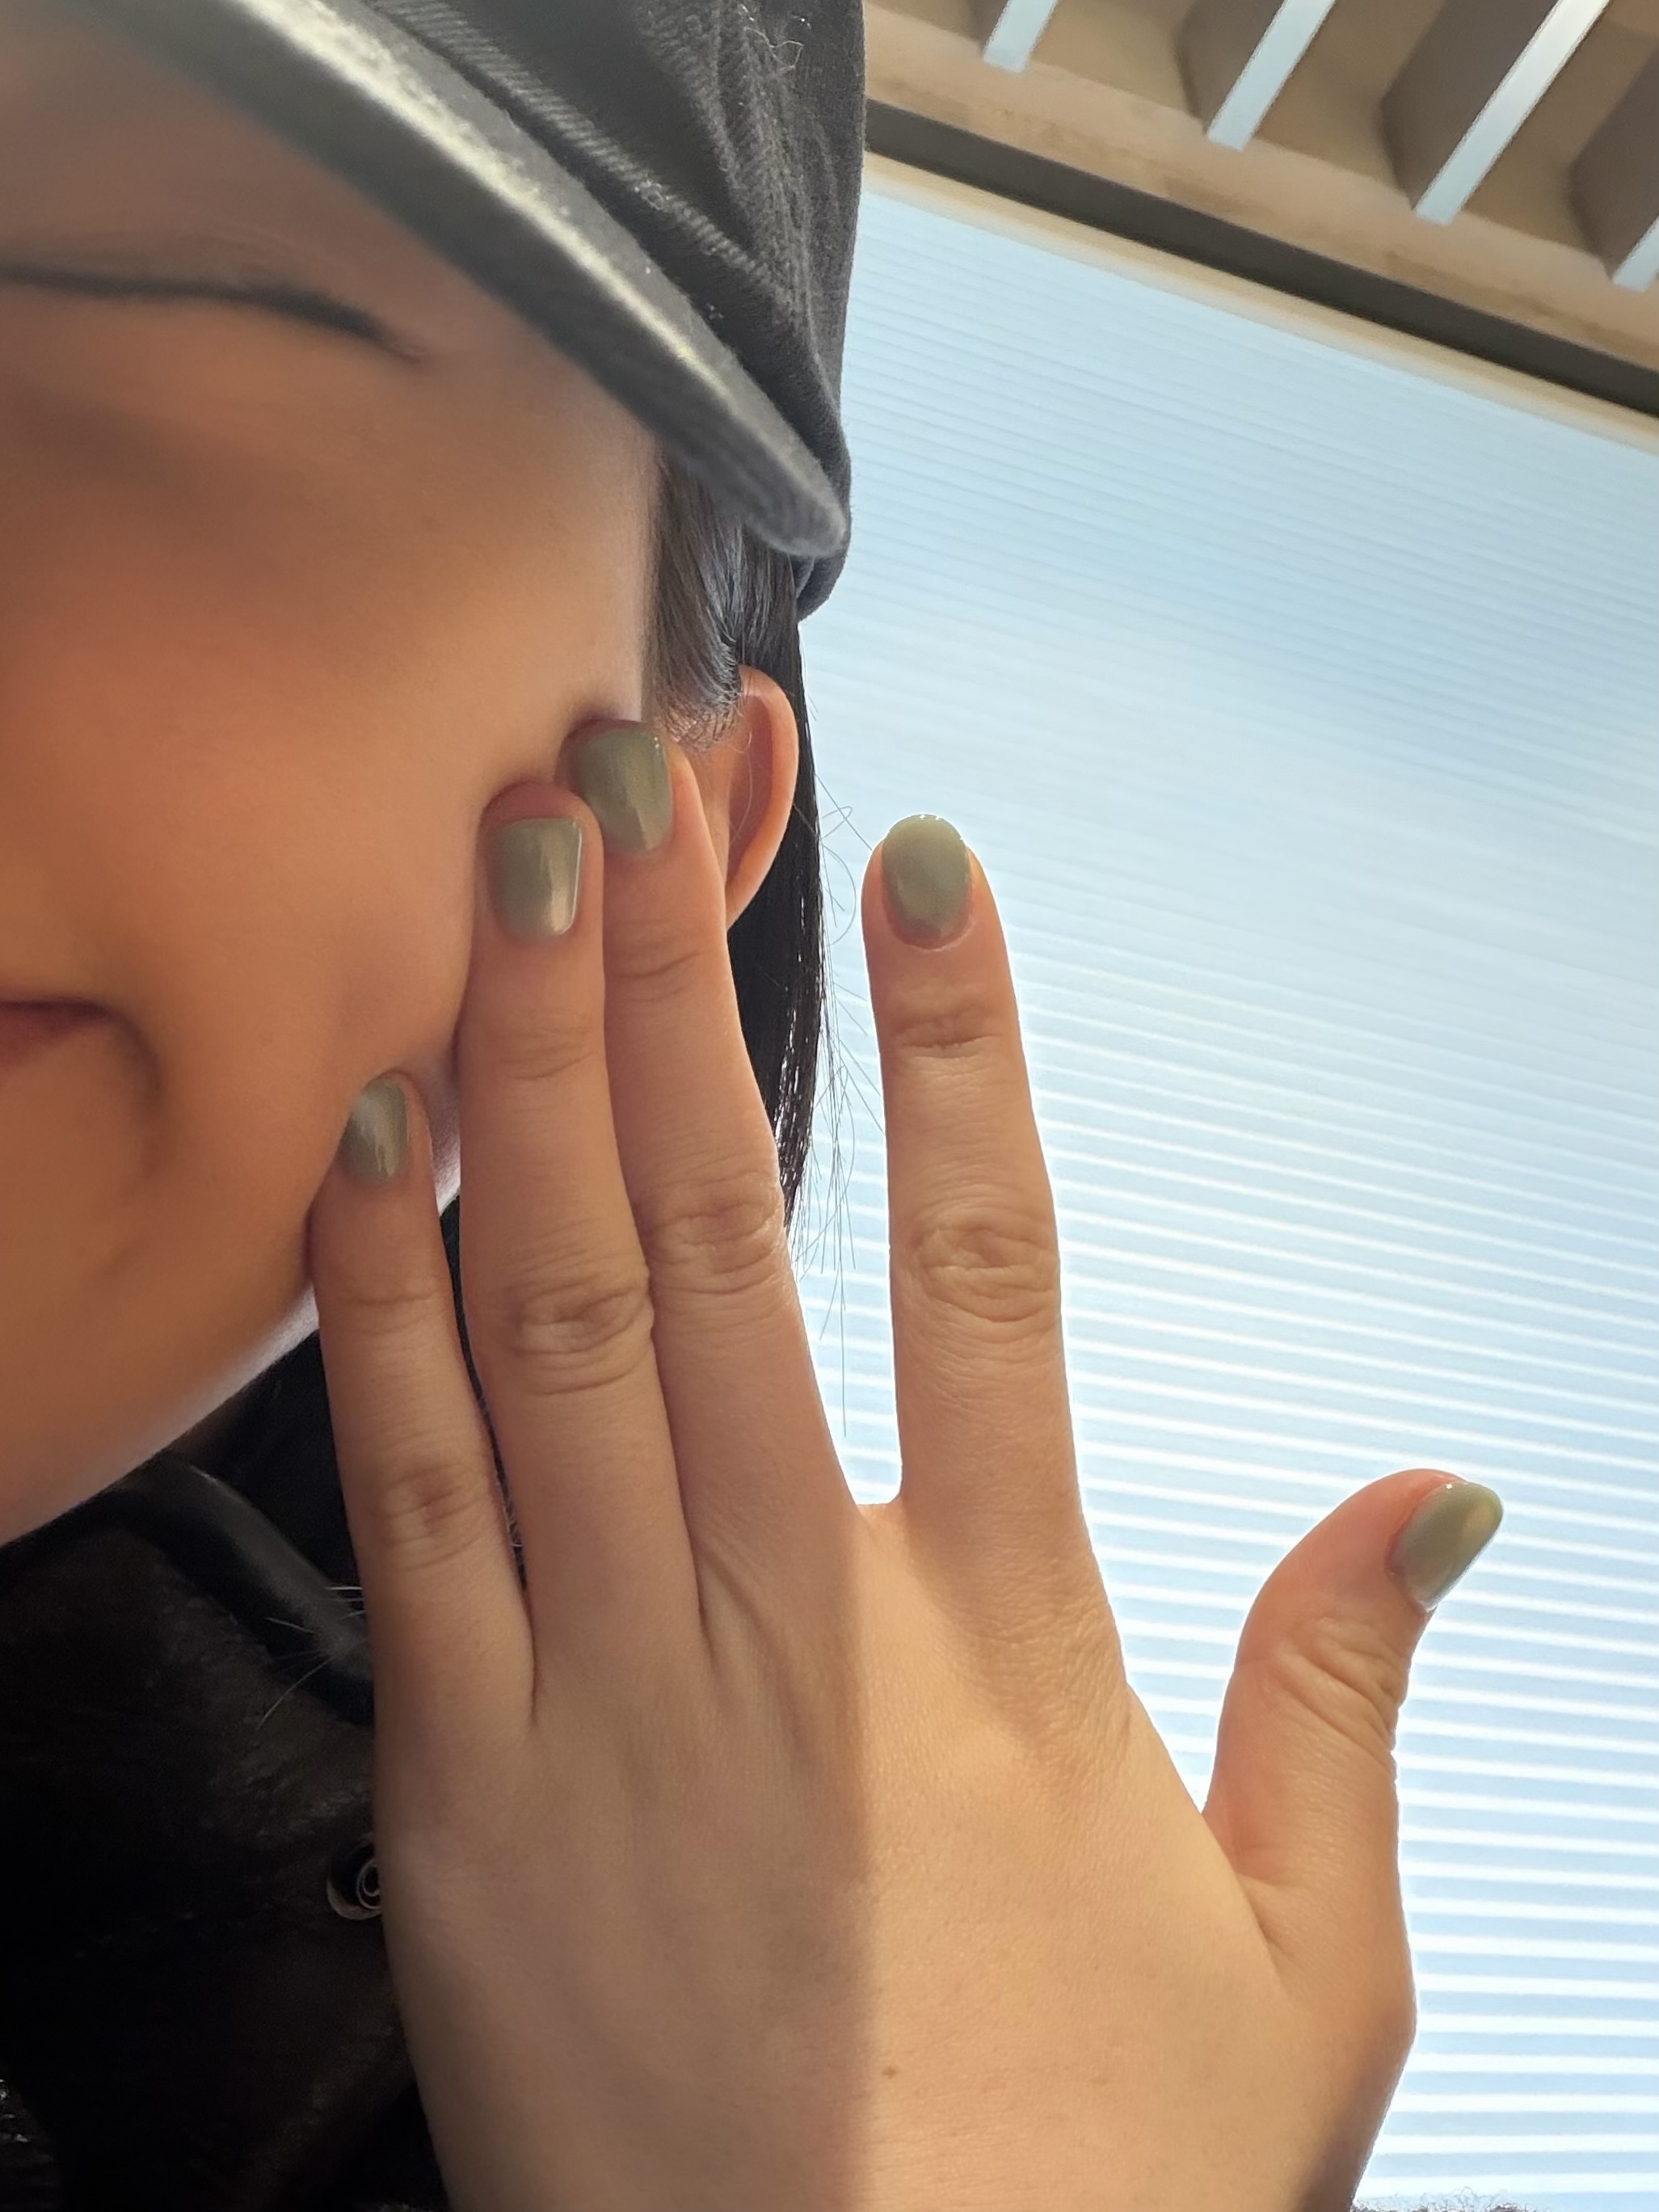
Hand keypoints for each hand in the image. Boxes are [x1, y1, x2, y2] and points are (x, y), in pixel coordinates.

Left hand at [307, 722, 1499, 2211]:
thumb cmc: (1090, 2196)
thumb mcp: (1303, 1965)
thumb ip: (1344, 1699)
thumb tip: (1439, 1495)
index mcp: (1008, 1643)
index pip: (992, 1266)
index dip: (959, 1042)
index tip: (919, 862)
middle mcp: (796, 1620)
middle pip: (724, 1220)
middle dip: (675, 968)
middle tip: (641, 770)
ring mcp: (608, 1687)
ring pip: (557, 1305)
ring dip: (531, 1063)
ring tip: (516, 867)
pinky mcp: (460, 1782)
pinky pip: (411, 1491)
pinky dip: (381, 1299)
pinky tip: (374, 1134)